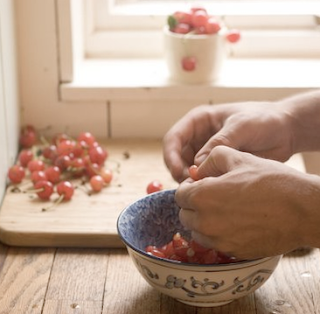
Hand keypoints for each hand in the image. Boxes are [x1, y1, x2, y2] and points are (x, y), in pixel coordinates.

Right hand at [163, 101, 293, 182]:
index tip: (177, 172)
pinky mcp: (216, 166)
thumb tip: (197, 166)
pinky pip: (202, 178)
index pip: (173, 138)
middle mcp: (198, 138)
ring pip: (187, 170)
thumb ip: (218, 143)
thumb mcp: (240, 127)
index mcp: (199, 121)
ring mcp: (206, 153)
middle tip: (191, 186)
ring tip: (203, 189)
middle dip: (179, 172)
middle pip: (176, 157)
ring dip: (190, 181)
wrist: (284, 131)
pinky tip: (212, 190)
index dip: (171, 156)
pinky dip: (202, 185)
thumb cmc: (263, 120)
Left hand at [175, 146, 310, 259]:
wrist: (301, 208)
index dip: (188, 187)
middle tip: (211, 196)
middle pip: (185, 214)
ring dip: (202, 220)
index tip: (200, 184)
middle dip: (193, 204)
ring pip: (197, 231)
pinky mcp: (233, 252)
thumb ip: (210, 159)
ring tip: (222, 209)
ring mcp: (219, 241)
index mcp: (202, 197)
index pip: (179, 195)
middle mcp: (205, 222)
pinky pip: (214, 243)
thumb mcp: (237, 157)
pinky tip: (234, 222)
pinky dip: (217, 233)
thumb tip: (197, 171)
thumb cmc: (270, 180)